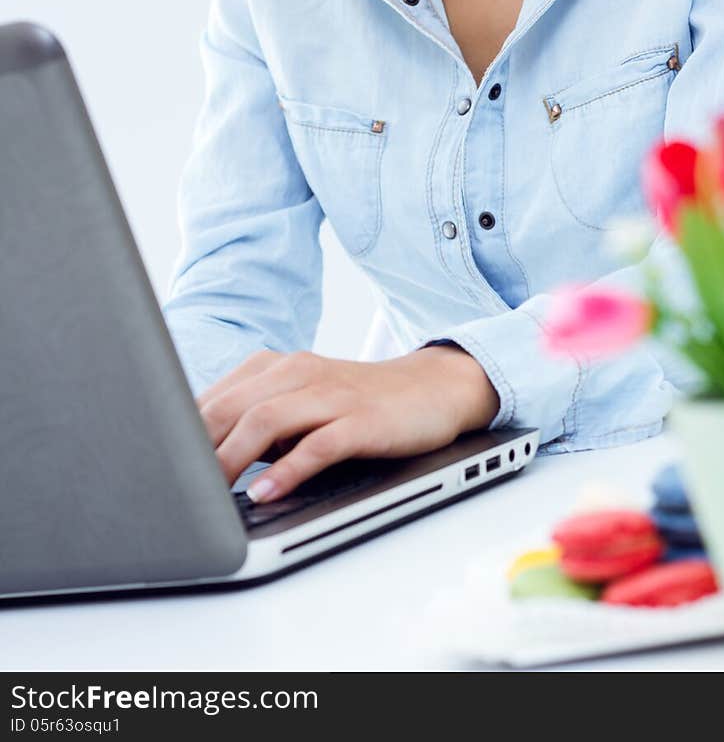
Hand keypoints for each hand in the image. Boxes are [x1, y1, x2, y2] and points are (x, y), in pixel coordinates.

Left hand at [196, 346, 500, 501]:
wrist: (431, 389)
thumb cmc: (357, 404)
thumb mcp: (300, 405)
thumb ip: (256, 423)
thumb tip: (200, 461)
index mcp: (275, 368)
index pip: (213, 398)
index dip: (180, 434)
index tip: (157, 467)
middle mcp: (297, 373)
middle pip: (231, 407)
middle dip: (196, 449)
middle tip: (173, 487)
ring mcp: (330, 395)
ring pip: (266, 421)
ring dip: (232, 459)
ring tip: (211, 493)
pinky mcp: (360, 420)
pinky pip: (317, 444)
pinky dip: (287, 470)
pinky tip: (267, 492)